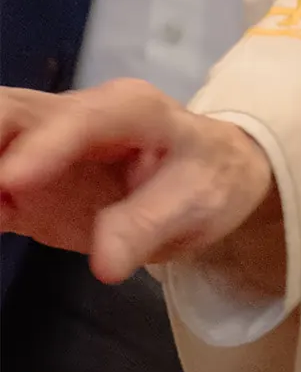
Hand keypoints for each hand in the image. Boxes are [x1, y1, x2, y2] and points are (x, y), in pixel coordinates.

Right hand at [0, 79, 284, 298]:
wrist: (210, 176)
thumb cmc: (210, 177)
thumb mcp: (197, 201)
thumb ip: (147, 225)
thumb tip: (104, 262)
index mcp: (127, 109)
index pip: (79, 120)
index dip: (40, 147)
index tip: (11, 181)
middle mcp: (75, 115)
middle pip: (12, 112)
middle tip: (0, 196)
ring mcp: (44, 146)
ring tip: (0, 214)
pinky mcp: (27, 182)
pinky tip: (0, 223)